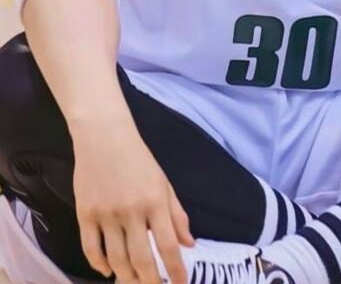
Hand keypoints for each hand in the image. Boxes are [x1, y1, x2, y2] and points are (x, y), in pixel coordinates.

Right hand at [71, 116, 193, 283]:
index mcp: (155, 201)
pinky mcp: (85, 213)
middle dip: (149, 282)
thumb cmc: (138, 158)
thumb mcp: (163, 182)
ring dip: (125, 277)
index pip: (169, 246)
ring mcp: (106, 213)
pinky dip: (99, 265)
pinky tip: (107, 271)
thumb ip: (177, 214)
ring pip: (116, 260)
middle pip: (141, 260)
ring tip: (132, 282)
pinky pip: (91, 249)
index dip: (176, 271)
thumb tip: (189, 244)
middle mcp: (132, 210)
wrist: (104, 136)